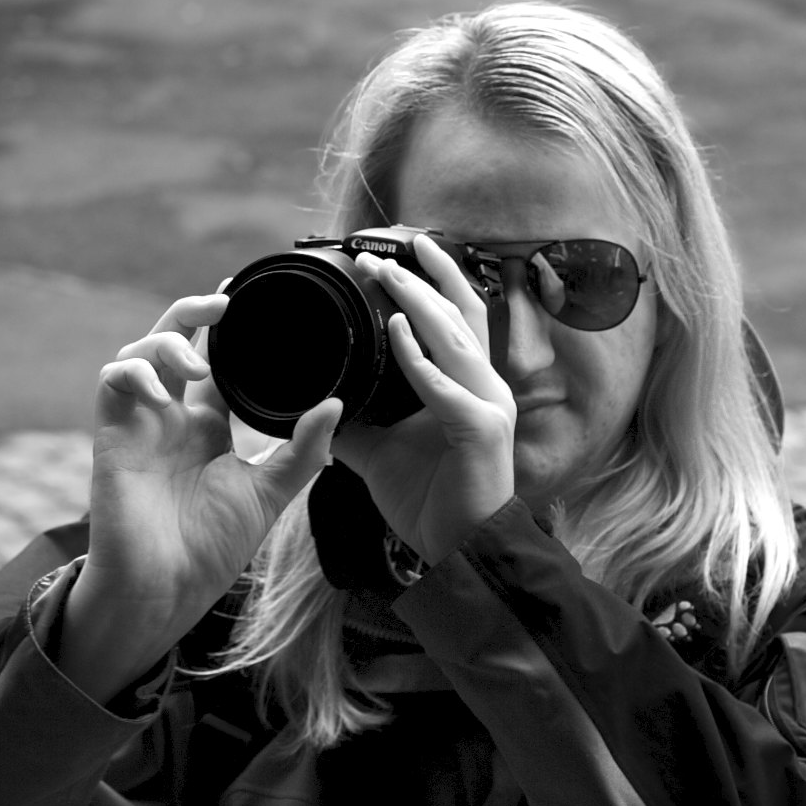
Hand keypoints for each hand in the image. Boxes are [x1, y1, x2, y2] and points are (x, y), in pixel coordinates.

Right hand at [61, 292, 342, 699]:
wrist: (167, 587)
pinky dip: (135, 370)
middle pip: (175, 341)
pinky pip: (113, 380)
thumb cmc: (213, 547)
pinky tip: (163, 389)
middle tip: (224, 302)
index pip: (216, 361)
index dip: (227, 330)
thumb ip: (303, 450)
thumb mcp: (270, 492)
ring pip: (141, 351)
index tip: (248, 297)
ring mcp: (141, 422)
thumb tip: (335, 405)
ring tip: (198, 365)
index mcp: (209, 426)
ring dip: (168, 342)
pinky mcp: (114, 433)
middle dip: (194, 313)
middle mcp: (173, 417)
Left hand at [332, 235, 516, 564]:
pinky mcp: (482, 430)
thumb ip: (354, 421)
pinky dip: (420, 357)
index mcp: (468, 386)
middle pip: (460, 313)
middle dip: (422, 277)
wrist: (459, 551)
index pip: (456, 319)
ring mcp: (489, 405)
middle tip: (379, 254)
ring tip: (386, 275)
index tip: (398, 253)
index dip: (433, 282)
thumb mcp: (380, 452)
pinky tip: (395, 331)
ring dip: (417, 302)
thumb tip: (316, 400)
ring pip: (455, 336)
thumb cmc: (431, 502)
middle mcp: (485, 387)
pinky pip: (447, 385)